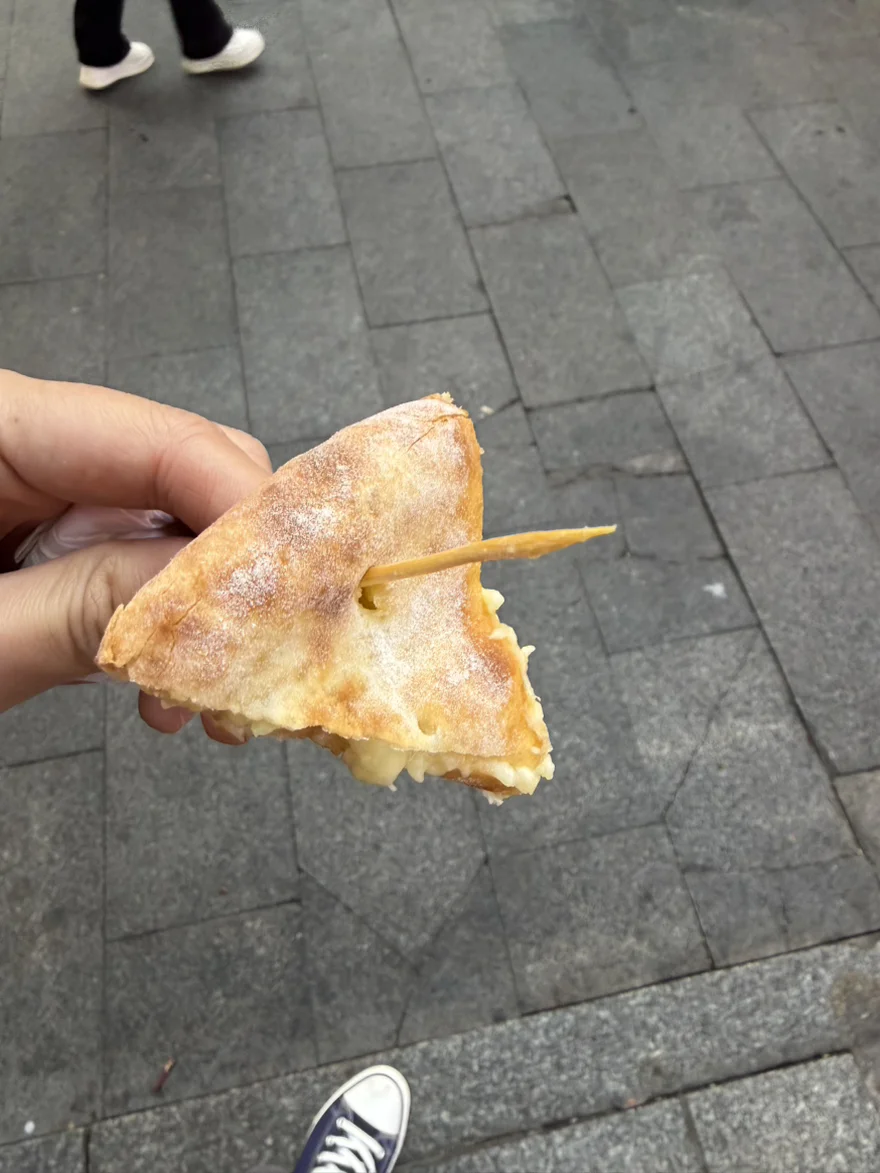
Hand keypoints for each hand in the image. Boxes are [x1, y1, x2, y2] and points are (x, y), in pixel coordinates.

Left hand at [0, 368, 270, 737]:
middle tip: (265, 655)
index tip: (300, 589)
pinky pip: (128, 565)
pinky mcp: (38, 538)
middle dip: (234, 567)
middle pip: (178, 473)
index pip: (153, 440)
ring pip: (167, 527)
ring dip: (206, 612)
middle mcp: (21, 443)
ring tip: (209, 698)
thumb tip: (206, 596)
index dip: (240, 510)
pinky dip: (162, 626)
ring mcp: (34, 490)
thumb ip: (76, 610)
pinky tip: (164, 688)